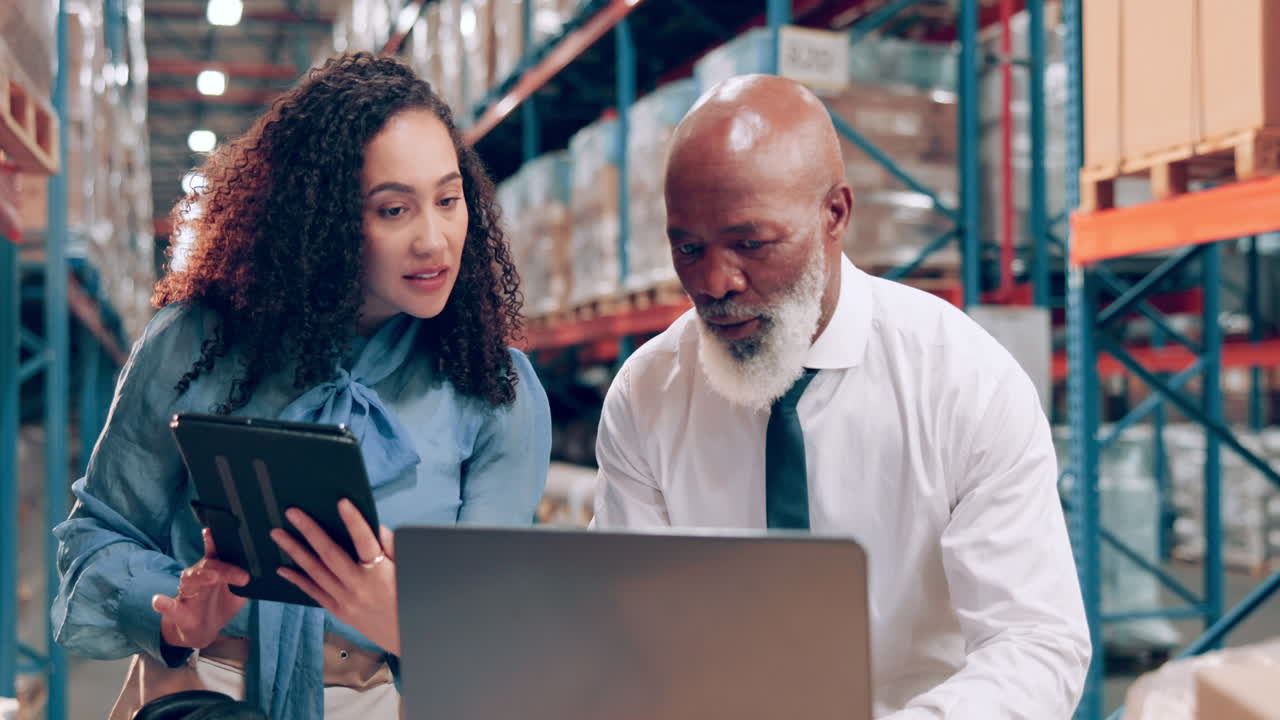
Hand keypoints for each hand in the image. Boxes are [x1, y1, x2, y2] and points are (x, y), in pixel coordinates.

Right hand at [152, 528, 249, 649]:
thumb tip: (265, 569)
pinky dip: (163, 603)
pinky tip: (158, 600)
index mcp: (214, 570)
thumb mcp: (239, 593)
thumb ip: (247, 580)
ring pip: (190, 580)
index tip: (213, 531)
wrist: (203, 630)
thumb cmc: (221, 605)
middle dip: (224, 569)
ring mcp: (186, 593)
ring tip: (212, 577)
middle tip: (242, 576)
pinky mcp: (176, 611)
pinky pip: (168, 606)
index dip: (214, 541)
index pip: (216, 553)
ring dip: (201, 578)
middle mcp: (198, 578)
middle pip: (208, 566)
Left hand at [271, 500, 399, 654]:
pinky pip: (314, 593)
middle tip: (292, 513)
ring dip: (295, 550)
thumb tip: (373, 527)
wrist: (407, 638)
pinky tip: (282, 568)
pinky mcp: (338, 611)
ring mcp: (345, 600)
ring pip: (315, 572)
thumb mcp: (407, 570)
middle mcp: (359, 586)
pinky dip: (297, 579)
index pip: (365, 541)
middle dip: (309, 530)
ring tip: (278, 534)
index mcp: (380, 573)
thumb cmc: (410, 599)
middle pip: (329, 554)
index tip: (342, 502)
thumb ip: (391, 546)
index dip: (354, 521)